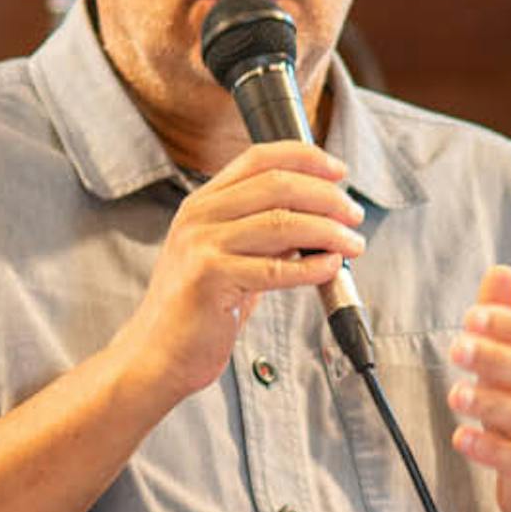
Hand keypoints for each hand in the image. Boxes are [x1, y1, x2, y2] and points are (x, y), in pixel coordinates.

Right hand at [121, 140, 362, 401]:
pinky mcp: (210, 279)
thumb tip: (319, 220)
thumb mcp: (229, 256)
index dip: (305, 158)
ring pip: (282, 223)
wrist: (156, 352)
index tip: (339, 172)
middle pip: (277, 184)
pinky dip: (311, 266)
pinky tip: (330, 267)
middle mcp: (199, 215)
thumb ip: (265, 234)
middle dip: (326, 196)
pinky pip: (275, 268)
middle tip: (354, 214)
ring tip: (353, 243)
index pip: (259, 158)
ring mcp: (202, 245)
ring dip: (328, 231)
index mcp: (203, 202)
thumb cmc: (197, 309)